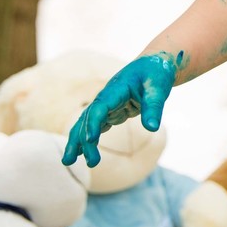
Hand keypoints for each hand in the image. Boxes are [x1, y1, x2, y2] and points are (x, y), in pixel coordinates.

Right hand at [61, 52, 180, 167]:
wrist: (155, 64)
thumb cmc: (156, 72)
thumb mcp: (158, 87)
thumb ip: (154, 107)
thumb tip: (152, 128)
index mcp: (116, 89)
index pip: (99, 107)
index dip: (93, 123)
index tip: (90, 140)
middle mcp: (106, 98)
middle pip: (89, 119)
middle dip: (84, 140)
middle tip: (91, 163)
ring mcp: (107, 105)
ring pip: (87, 124)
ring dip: (79, 141)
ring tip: (68, 161)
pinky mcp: (112, 111)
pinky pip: (96, 125)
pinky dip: (88, 138)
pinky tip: (82, 152)